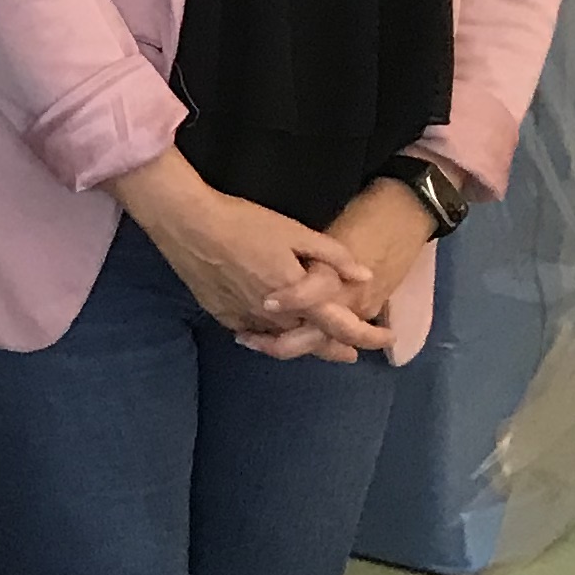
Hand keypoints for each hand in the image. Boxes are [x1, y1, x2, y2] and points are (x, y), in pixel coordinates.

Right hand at [240, 182, 429, 361]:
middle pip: (312, 342)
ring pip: (281, 341)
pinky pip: (252, 333)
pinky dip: (266, 335)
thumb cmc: (245, 222)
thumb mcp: (294, 231)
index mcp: (298, 296)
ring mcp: (246, 318)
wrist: (188, 223)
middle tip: (350, 352)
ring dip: (301, 342)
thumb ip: (332, 255)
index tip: (386, 337)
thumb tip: (366, 276)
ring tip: (311, 341)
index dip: (369, 336)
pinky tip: (267, 330)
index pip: (342, 326)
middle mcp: (275, 316)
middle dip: (335, 349)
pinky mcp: (222, 314)